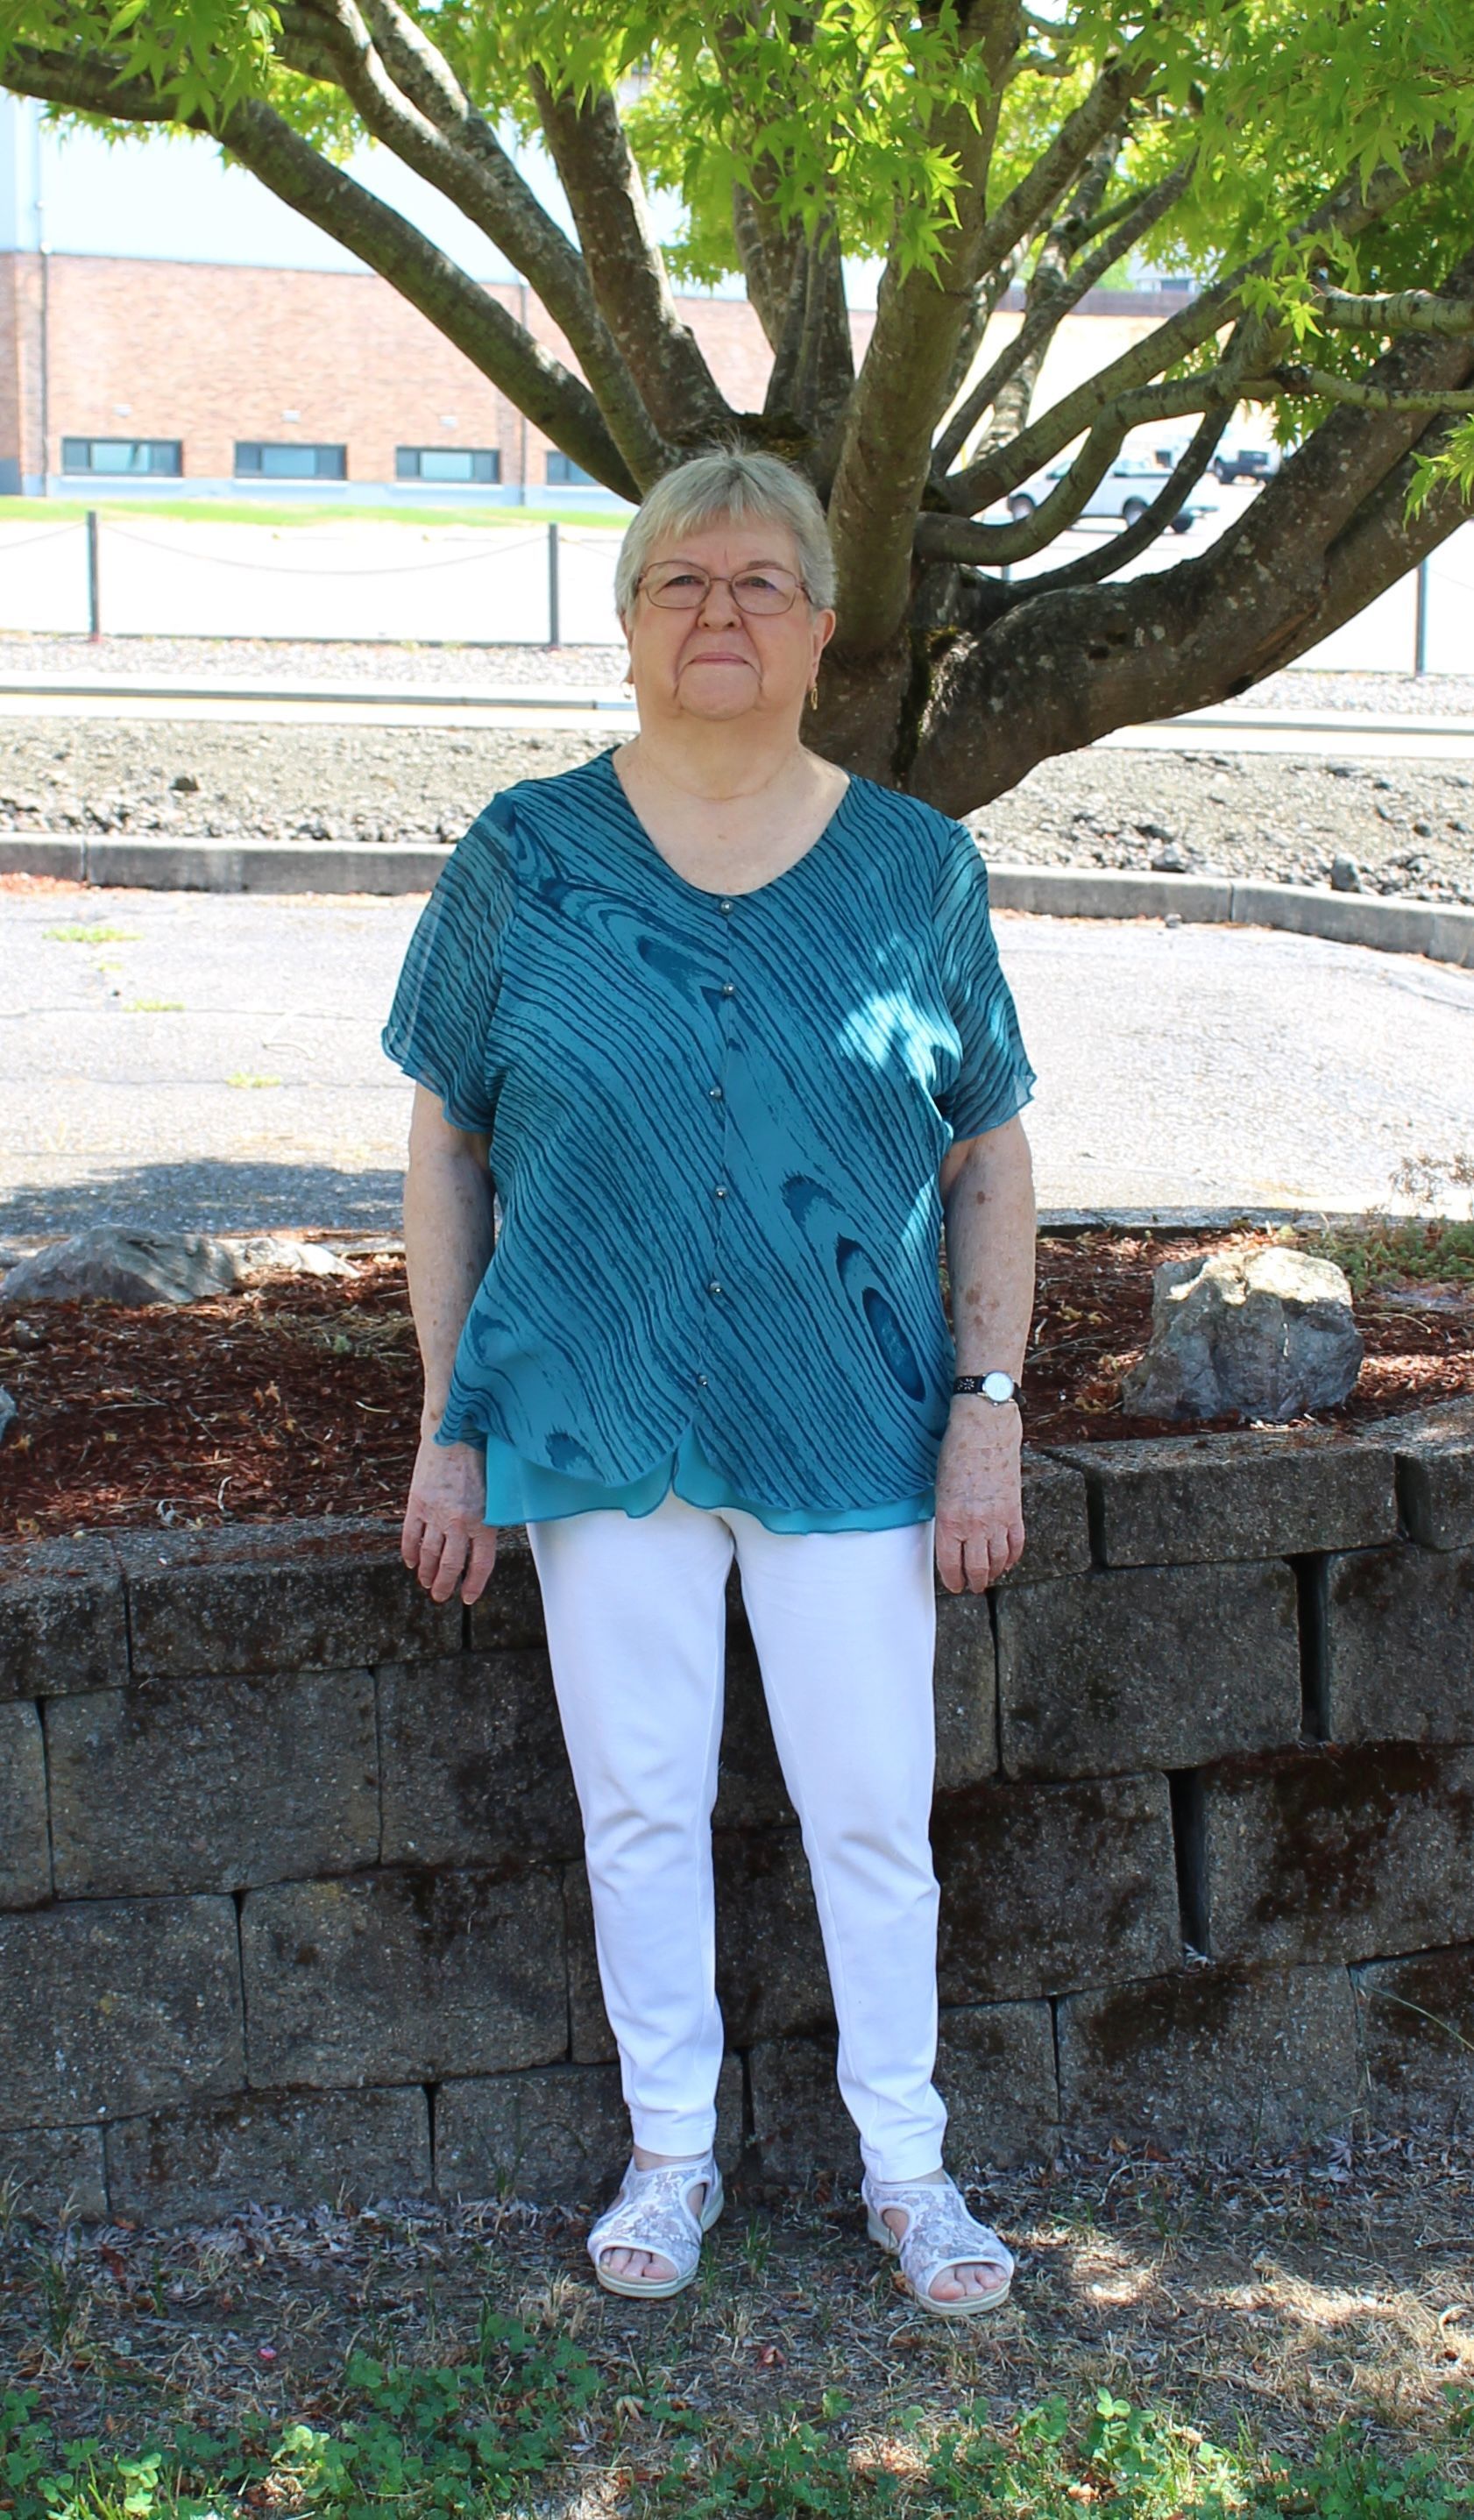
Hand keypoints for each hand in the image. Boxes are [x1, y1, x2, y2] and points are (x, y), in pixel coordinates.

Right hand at [402, 1429, 499, 1604]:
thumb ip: (490, 1519)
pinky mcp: (417, 1503)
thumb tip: (484, 1544)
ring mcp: (435, 1514)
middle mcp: (458, 1522)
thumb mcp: (496, 1493)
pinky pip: (410, 1536)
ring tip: (426, 1583)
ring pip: (428, 1556)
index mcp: (483, 1521)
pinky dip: (409, 1553)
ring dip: (426, 1574)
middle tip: (441, 1596)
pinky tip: (410, 1562)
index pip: (479, 1565)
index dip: (474, 1585)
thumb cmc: (482, 1460)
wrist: (455, 1432)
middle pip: (449, 1566)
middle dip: (444, 1586)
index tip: (468, 1597)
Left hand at [934, 1400, 1024, 1593]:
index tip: (955, 1585)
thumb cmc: (956, 1452)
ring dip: (993, 1573)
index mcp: (949, 1521)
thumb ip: (946, 1516)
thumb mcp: (940, 1488)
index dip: (953, 1580)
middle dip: (974, 1582)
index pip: (950, 1564)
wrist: (985, 1431)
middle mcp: (973, 1526)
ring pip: (997, 1561)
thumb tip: (950, 1535)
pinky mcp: (1015, 1511)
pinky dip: (1012, 1557)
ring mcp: (997, 1520)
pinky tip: (1008, 1561)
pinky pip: (1016, 1543)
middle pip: (976, 1568)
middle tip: (973, 1587)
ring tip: (989, 1577)